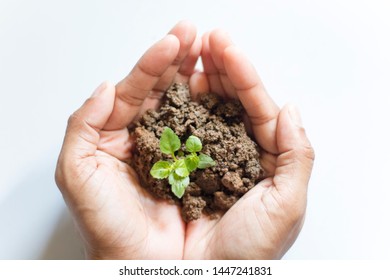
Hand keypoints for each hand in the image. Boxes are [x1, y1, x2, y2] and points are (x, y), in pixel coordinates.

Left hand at [55, 21, 200, 258]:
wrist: (138, 262)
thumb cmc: (104, 224)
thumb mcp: (76, 173)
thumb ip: (82, 124)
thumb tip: (105, 87)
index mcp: (118, 133)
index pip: (136, 88)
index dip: (153, 63)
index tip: (173, 41)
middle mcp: (148, 136)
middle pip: (165, 89)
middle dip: (180, 58)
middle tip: (195, 34)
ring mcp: (176, 148)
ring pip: (188, 104)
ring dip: (200, 75)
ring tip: (212, 50)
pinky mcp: (198, 164)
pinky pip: (208, 131)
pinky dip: (216, 110)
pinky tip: (223, 90)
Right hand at [183, 30, 314, 258]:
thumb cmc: (247, 253)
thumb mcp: (287, 205)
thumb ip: (297, 154)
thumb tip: (291, 108)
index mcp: (258, 157)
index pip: (254, 107)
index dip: (242, 74)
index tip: (226, 45)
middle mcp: (226, 152)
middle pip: (224, 100)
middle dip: (216, 66)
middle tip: (205, 38)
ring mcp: (195, 157)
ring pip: (196, 108)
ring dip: (192, 76)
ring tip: (187, 48)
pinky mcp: (167, 165)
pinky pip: (167, 129)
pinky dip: (167, 105)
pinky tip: (166, 83)